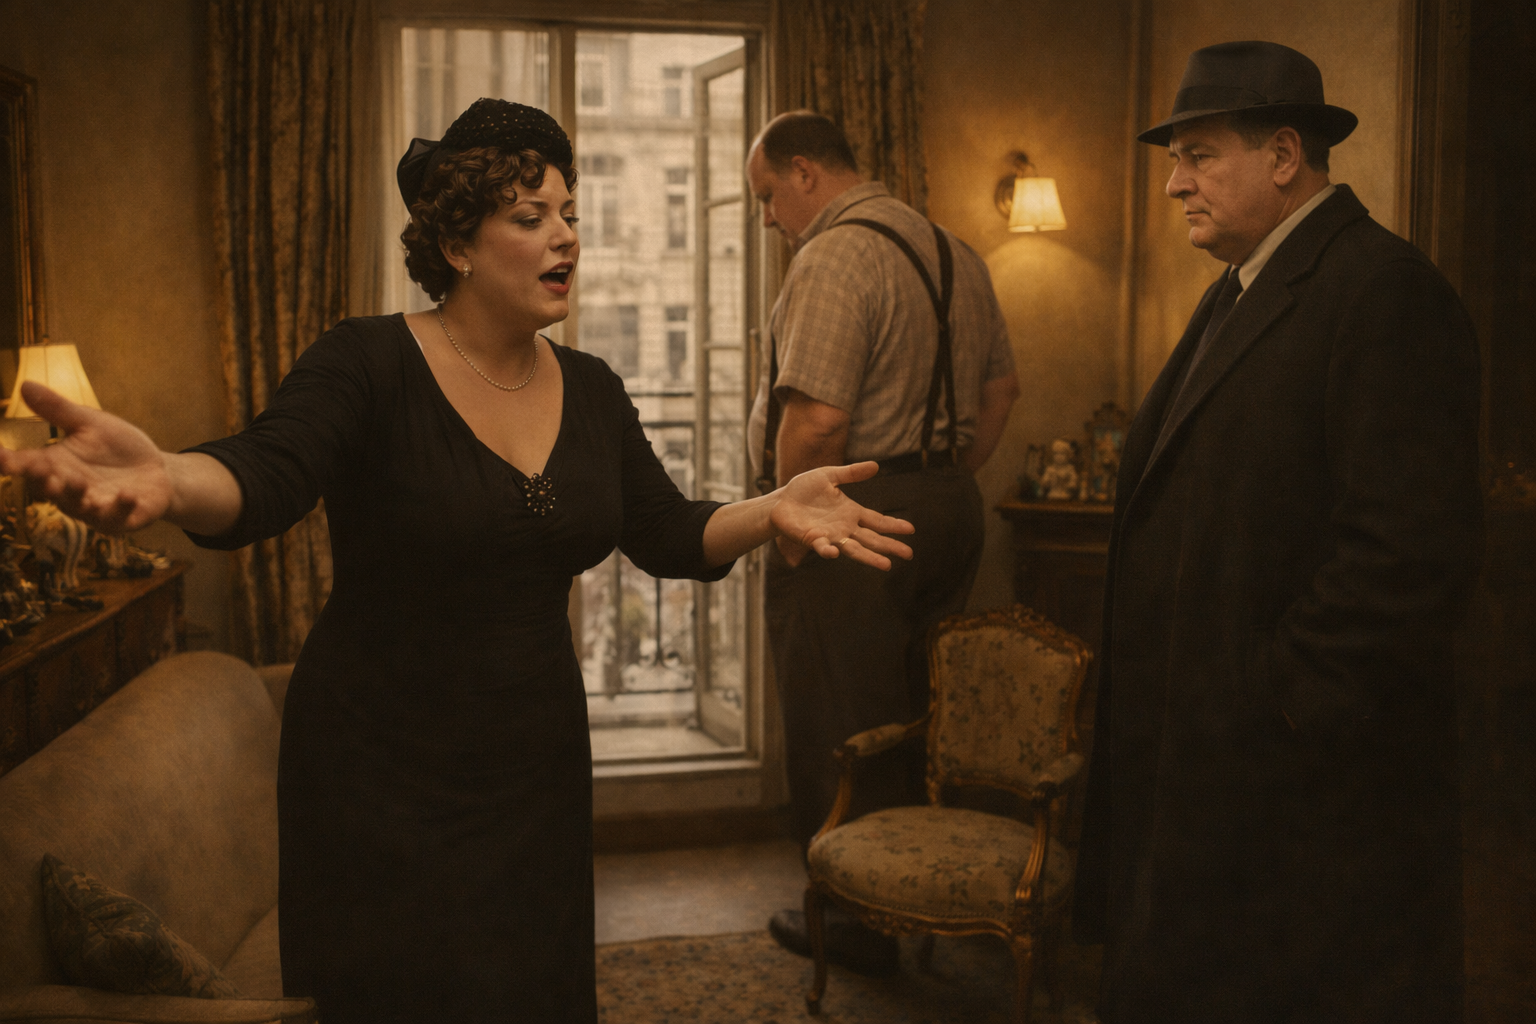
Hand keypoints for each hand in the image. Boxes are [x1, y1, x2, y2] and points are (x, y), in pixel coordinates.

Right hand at [0, 381, 173, 533]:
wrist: (157, 470)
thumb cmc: (117, 448)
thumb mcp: (90, 423)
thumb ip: (59, 411)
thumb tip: (25, 384)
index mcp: (56, 466)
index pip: (26, 465)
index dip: (9, 462)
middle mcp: (70, 491)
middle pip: (51, 490)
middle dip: (45, 482)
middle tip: (41, 471)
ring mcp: (96, 508)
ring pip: (80, 508)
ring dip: (78, 497)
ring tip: (79, 483)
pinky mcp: (124, 519)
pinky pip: (118, 519)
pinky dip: (121, 508)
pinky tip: (127, 495)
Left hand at [770, 462, 914, 569]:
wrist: (780, 502)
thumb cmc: (803, 490)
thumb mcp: (829, 475)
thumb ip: (851, 473)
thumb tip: (876, 466)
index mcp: (851, 513)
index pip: (877, 521)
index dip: (893, 525)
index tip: (911, 530)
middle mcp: (844, 528)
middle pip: (872, 539)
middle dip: (890, 546)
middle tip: (909, 554)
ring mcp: (830, 536)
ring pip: (854, 549)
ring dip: (869, 557)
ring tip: (886, 565)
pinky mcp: (813, 539)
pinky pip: (822, 547)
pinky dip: (828, 551)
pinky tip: (835, 553)